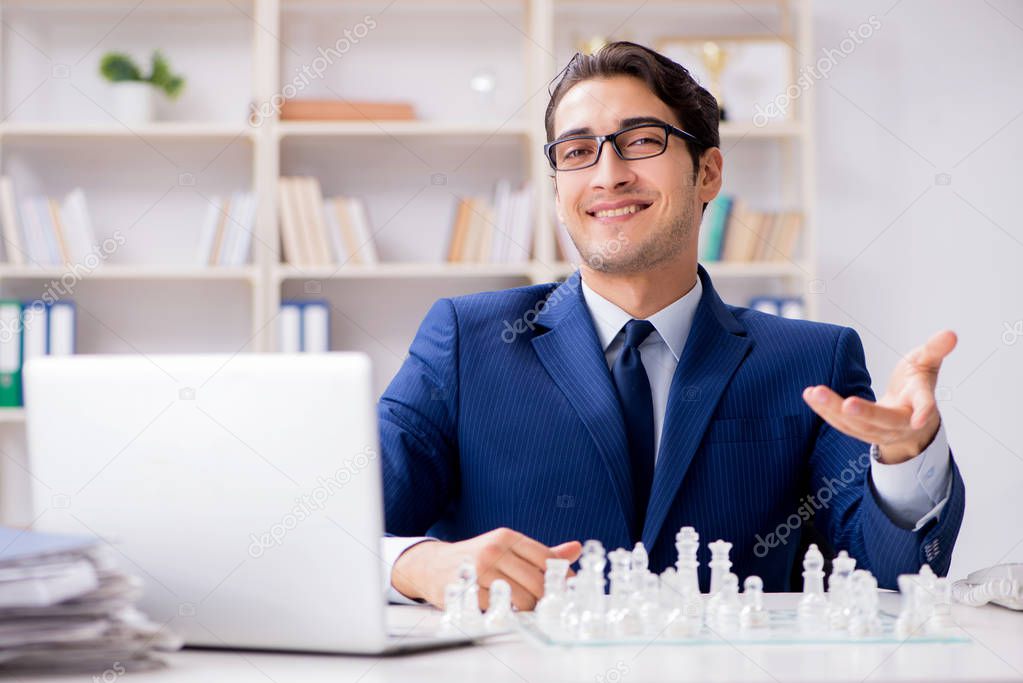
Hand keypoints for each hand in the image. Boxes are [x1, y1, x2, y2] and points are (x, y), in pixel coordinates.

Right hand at [391, 527, 581, 610]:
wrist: (432, 565)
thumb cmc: (477, 557)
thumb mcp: (507, 548)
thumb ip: (541, 552)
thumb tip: (578, 548)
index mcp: (507, 537)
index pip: (547, 557)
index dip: (563, 576)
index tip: (569, 589)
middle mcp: (493, 550)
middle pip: (537, 581)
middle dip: (546, 597)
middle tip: (548, 605)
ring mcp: (480, 571)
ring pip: (522, 599)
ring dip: (529, 609)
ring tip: (524, 608)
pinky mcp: (469, 592)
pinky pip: (501, 610)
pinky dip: (509, 614)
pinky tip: (506, 611)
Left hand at [802, 330, 956, 463]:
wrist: (908, 418)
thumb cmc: (916, 385)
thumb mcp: (926, 364)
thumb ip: (935, 350)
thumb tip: (951, 333)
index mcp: (920, 403)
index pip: (925, 407)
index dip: (924, 412)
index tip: (920, 420)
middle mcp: (900, 423)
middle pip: (882, 420)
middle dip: (865, 413)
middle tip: (847, 404)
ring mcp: (879, 431)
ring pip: (856, 425)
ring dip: (833, 410)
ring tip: (813, 392)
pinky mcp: (860, 432)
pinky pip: (841, 424)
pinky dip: (825, 411)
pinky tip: (809, 395)